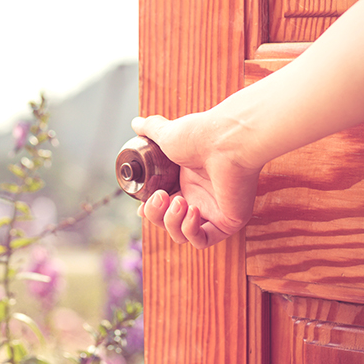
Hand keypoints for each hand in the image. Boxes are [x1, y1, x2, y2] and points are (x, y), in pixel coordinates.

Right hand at [132, 114, 261, 248]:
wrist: (226, 140)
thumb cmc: (200, 136)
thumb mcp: (166, 134)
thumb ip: (150, 129)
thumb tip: (135, 123)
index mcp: (185, 181)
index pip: (162, 207)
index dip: (149, 210)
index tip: (141, 207)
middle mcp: (199, 197)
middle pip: (167, 222)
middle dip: (156, 214)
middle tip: (162, 196)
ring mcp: (213, 211)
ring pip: (182, 235)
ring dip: (172, 222)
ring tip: (179, 201)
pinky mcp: (228, 221)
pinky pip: (203, 240)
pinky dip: (191, 230)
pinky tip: (192, 211)